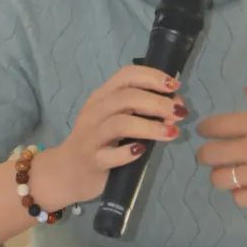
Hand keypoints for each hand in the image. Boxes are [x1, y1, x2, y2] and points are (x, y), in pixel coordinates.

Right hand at [38, 65, 187, 208]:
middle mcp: (95, 111)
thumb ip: (142, 109)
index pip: (127, 75)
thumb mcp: (116, 118)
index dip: (152, 76)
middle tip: (180, 112)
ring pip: (120, 123)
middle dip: (158, 103)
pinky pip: (111, 155)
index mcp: (103, 96)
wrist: (66, 172)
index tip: (175, 86)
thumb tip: (176, 105)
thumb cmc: (99, 141)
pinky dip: (129, 152)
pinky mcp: (92, 160)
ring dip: (150, 126)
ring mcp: (91, 136)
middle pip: (127, 97)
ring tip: (172, 132)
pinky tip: (143, 151)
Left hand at [195, 85, 246, 207]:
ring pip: (220, 179)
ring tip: (227, 171)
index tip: (205, 130)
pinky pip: (239, 198)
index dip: (205, 127)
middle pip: (210, 155)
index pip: (215, 126)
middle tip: (211, 153)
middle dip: (205, 153)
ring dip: (219, 174)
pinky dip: (238, 193)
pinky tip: (245, 186)